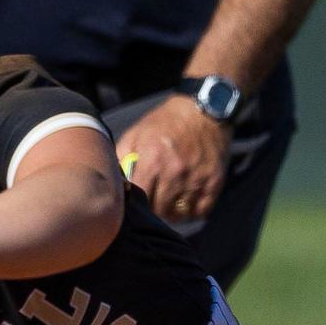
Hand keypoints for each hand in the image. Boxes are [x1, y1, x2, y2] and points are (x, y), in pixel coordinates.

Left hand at [115, 94, 230, 221]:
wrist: (203, 110)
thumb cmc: (164, 123)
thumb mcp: (136, 134)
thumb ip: (121, 158)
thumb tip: (111, 181)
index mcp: (152, 160)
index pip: (139, 197)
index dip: (135, 204)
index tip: (135, 202)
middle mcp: (175, 171)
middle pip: (159, 210)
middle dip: (153, 210)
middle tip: (151, 205)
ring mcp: (196, 178)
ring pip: (180, 214)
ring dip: (172, 214)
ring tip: (168, 206)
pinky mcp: (214, 181)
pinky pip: (201, 211)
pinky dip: (192, 212)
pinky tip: (185, 203)